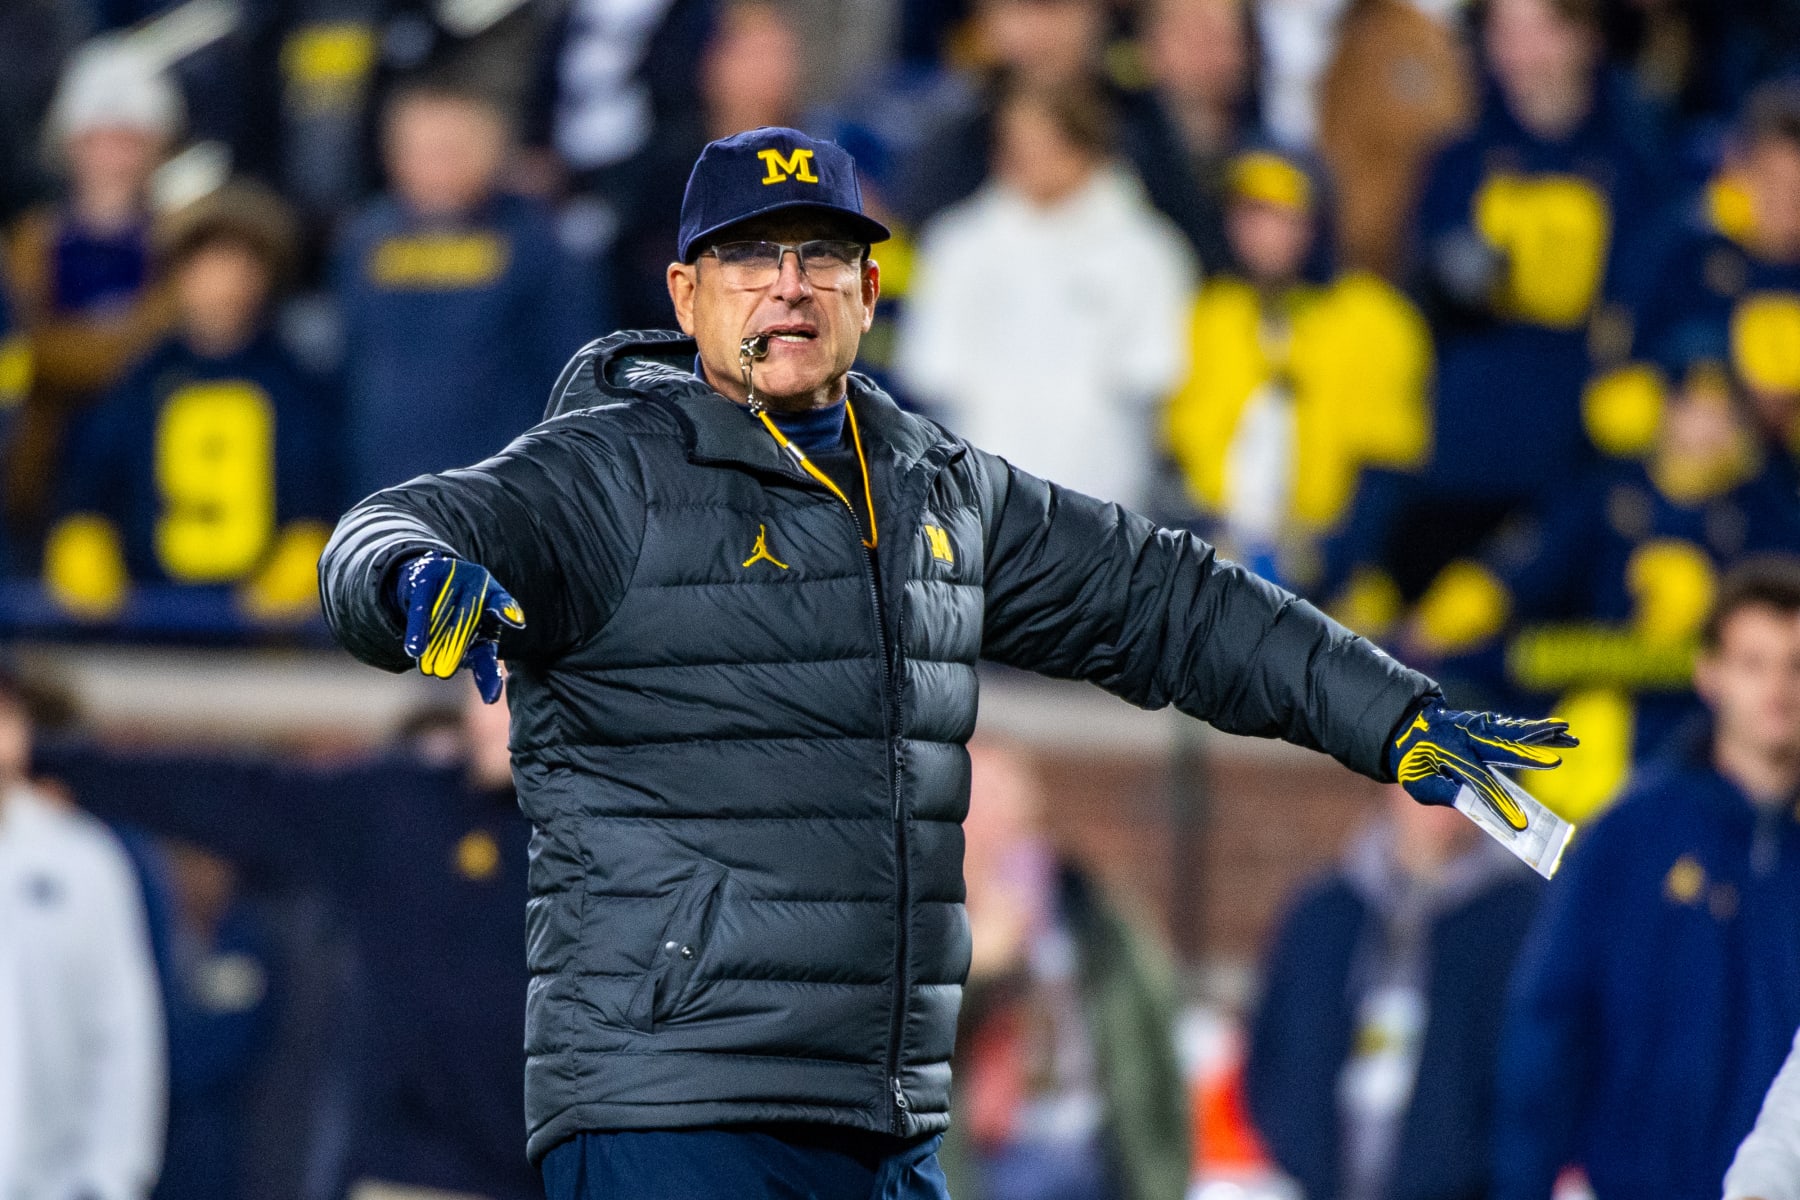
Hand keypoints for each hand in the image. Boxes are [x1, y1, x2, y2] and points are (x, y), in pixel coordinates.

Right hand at [394, 552, 524, 702]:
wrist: (431, 576)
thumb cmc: (463, 617)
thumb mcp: (479, 641)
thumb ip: (486, 664)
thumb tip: (493, 698)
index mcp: (493, 595)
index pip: (501, 606)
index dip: (506, 611)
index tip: (515, 620)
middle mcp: (476, 582)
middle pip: (466, 619)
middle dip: (455, 647)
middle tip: (444, 673)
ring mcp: (453, 576)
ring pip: (443, 615)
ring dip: (435, 643)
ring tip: (429, 669)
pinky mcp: (428, 575)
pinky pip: (422, 606)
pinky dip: (418, 628)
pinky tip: (415, 648)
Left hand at [1388, 701, 1576, 830]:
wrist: (1407, 727)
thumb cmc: (1414, 763)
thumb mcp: (1418, 784)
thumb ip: (1443, 792)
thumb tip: (1469, 800)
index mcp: (1449, 756)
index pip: (1480, 783)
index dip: (1501, 805)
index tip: (1522, 825)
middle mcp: (1466, 738)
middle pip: (1502, 748)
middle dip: (1528, 757)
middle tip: (1556, 762)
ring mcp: (1477, 728)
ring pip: (1513, 731)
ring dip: (1542, 734)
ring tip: (1570, 735)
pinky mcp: (1486, 724)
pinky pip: (1513, 727)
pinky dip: (1535, 728)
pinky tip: (1559, 729)